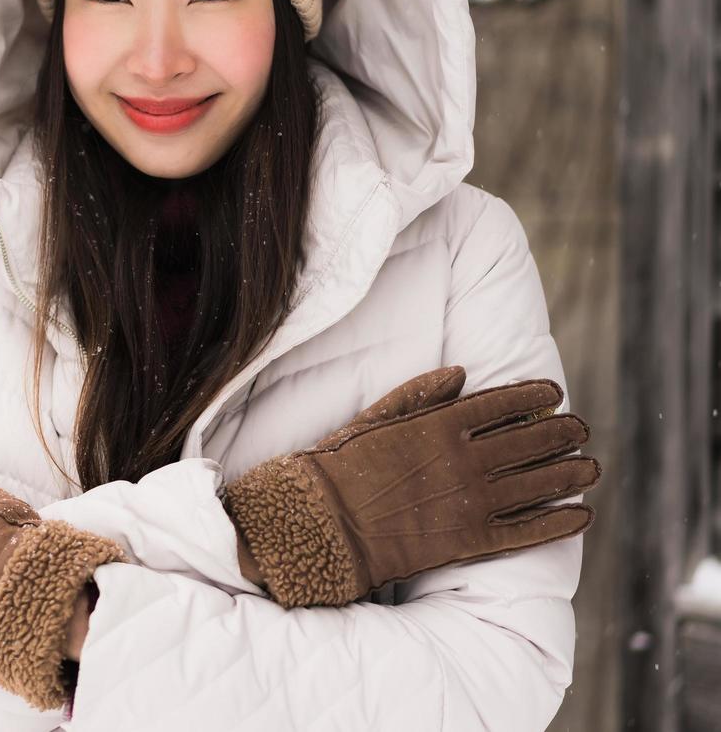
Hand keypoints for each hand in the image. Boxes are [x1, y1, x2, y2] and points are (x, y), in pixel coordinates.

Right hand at [223, 366, 600, 607]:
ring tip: (589, 467)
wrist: (324, 523)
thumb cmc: (339, 466)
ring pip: (540, 483)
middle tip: (581, 431)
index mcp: (440, 424)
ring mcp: (472, 501)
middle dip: (564, 433)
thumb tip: (461, 372)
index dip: (537, 397)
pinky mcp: (471, 540)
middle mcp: (464, 459)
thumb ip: (419, 393)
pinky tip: (581, 516)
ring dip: (572, 473)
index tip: (556, 395)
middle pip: (532, 441)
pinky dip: (560, 522)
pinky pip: (529, 530)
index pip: (505, 403)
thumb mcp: (374, 417)